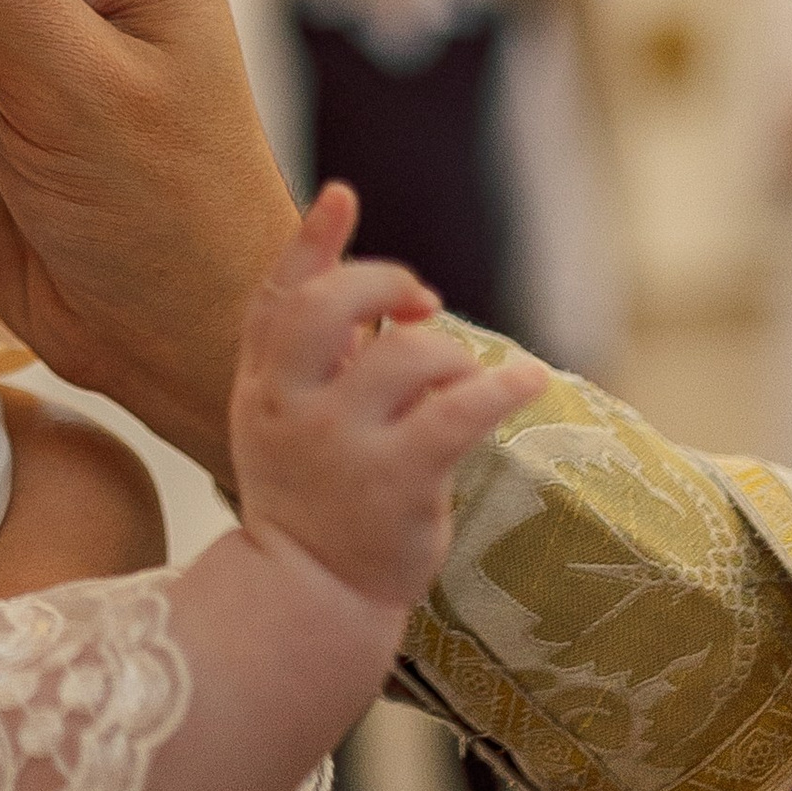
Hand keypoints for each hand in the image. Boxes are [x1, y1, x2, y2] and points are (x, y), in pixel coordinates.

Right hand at [232, 186, 546, 607]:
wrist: (310, 594)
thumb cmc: (310, 495)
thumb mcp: (284, 418)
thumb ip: (314, 355)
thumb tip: (382, 292)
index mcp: (262, 386)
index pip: (275, 298)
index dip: (310, 242)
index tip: (343, 196)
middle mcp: (291, 407)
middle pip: (329, 308)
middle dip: (384, 283)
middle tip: (423, 302)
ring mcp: (340, 444)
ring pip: (407, 356)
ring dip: (450, 352)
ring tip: (462, 378)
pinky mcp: (397, 481)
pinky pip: (458, 412)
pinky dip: (502, 386)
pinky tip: (529, 378)